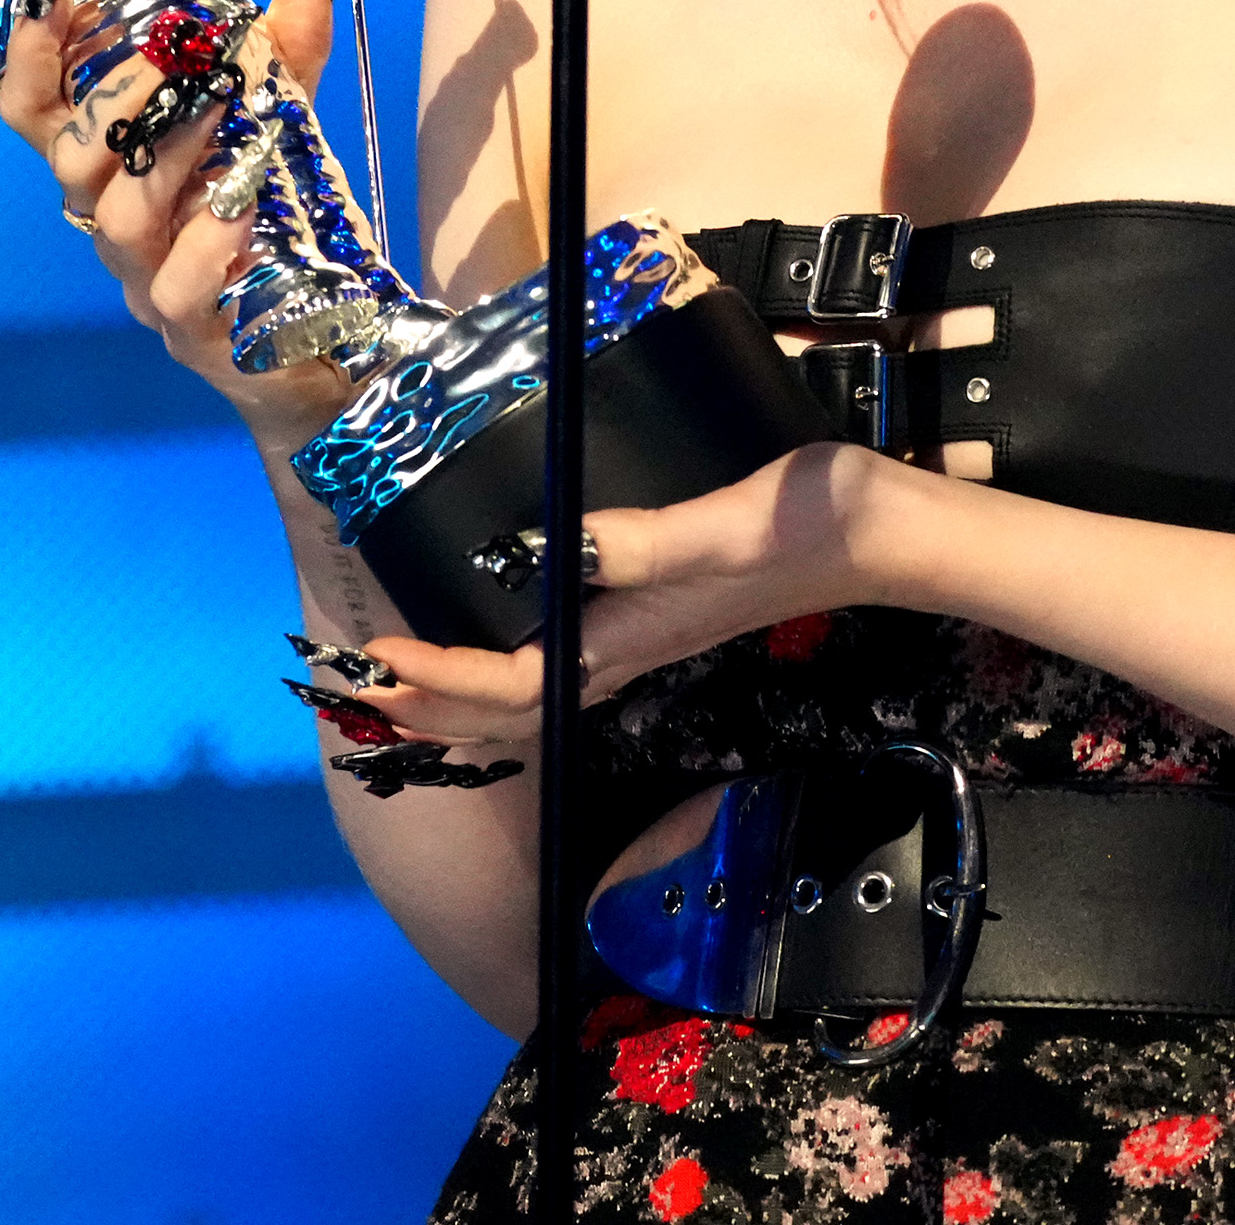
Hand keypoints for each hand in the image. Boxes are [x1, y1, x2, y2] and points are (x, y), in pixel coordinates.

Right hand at [0, 0, 353, 448]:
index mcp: (117, 176)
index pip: (41, 122)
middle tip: (178, 47)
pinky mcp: (193, 335)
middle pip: (75, 163)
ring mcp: (146, 286)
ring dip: (169, 154)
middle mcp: (116, 229)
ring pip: (121, 219)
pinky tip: (243, 205)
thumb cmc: (280, 231)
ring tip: (224, 105)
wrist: (324, 351)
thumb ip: (287, 62)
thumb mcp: (280, 132)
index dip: (32, 66)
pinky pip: (177, 290)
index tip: (57, 1)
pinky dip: (206, 243)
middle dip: (119, 98)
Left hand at [347, 444, 908, 745]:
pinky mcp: (652, 623)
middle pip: (504, 711)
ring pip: (525, 699)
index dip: (440, 678)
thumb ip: (648, 542)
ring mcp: (637, 644)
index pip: (511, 685)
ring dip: (453, 699)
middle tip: (353, 687)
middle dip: (425, 706)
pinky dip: (498, 680)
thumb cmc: (809, 525)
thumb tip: (563, 545)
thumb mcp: (727, 523)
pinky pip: (553, 674)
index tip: (381, 656)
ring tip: (394, 686)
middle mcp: (622, 654)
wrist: (881, 537)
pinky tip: (484, 660)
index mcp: (626, 637)